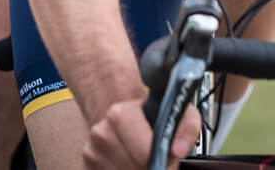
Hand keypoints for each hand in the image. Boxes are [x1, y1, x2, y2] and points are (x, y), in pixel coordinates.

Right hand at [83, 96, 202, 168]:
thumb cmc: (153, 116)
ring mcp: (91, 151)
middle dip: (151, 169)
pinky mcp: (87, 166)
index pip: (143, 153)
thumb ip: (187, 127)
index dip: (161, 160)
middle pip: (134, 169)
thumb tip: (177, 150)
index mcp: (120, 114)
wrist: (125, 116)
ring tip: (144, 161)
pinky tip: (131, 165)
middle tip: (159, 162)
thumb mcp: (177, 111)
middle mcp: (101, 132)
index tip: (168, 160)